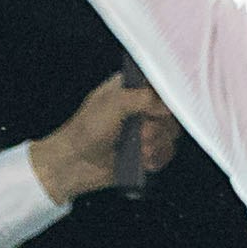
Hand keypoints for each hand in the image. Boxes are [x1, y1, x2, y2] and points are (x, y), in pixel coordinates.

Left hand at [30, 73, 177, 202]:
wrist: (75, 163)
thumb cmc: (86, 129)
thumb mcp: (113, 104)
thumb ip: (142, 98)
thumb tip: (167, 106)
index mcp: (132, 88)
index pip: (162, 84)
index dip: (167, 95)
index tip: (160, 108)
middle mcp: (142, 107)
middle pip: (171, 111)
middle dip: (159, 126)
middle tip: (142, 133)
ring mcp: (146, 130)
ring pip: (171, 134)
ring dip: (157, 144)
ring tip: (139, 150)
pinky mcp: (148, 151)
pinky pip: (166, 153)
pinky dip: (157, 158)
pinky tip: (143, 161)